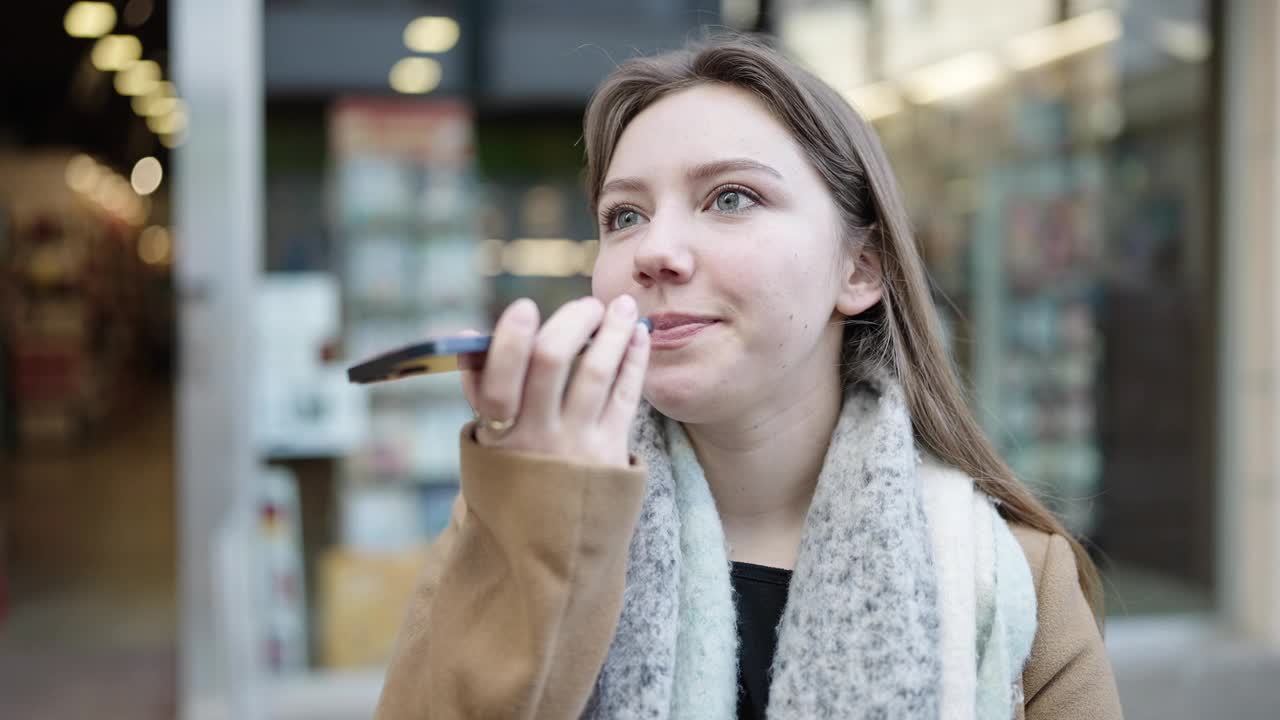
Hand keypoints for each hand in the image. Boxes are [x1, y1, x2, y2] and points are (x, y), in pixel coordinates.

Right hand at [458, 295, 649, 466]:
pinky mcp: (610, 454)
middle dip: (572, 322)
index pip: (497, 379)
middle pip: (551, 362)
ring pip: (596, 372)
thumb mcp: (485, 446)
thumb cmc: (514, 478)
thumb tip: (468, 335)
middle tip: (588, 304)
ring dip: (612, 332)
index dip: (511, 340)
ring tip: (621, 306)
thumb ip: (480, 392)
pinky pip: (625, 396)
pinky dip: (633, 359)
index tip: (525, 307)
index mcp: (495, 432)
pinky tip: (637, 336)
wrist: (550, 547)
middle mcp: (534, 438)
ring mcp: (575, 446)